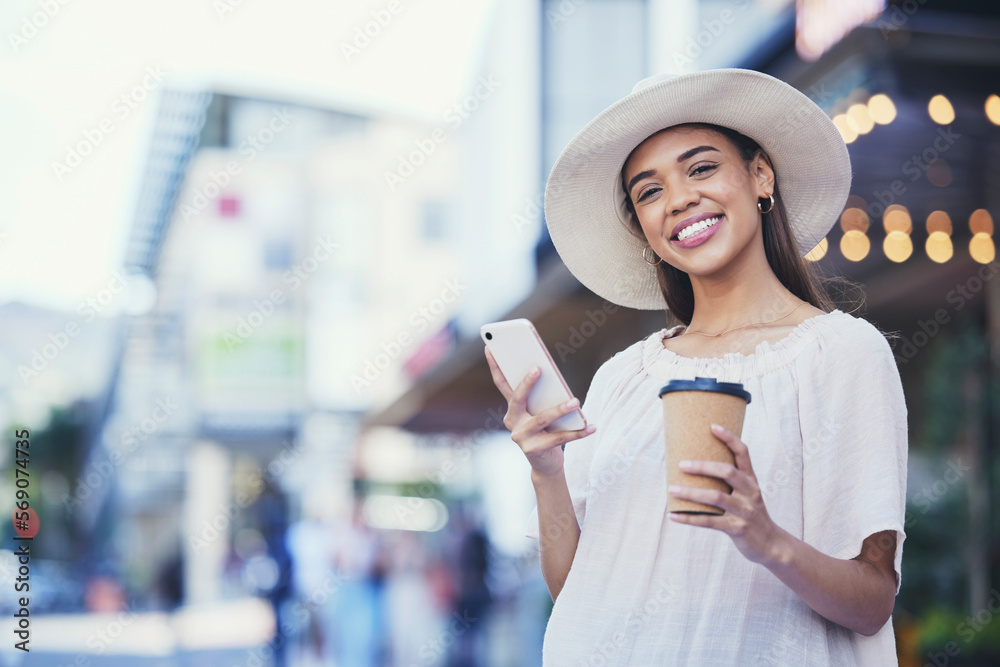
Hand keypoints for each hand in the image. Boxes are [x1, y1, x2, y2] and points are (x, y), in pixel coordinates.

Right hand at [484, 346, 595, 477]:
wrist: (546, 464)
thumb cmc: (546, 432)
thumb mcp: (541, 412)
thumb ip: (542, 397)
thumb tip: (553, 378)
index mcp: (512, 409)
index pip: (502, 384)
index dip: (495, 366)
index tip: (490, 347)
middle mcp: (512, 421)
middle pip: (518, 398)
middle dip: (527, 382)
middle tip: (539, 368)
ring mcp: (521, 436)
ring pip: (541, 418)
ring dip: (560, 409)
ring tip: (575, 401)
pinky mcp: (534, 449)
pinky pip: (559, 438)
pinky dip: (577, 432)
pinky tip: (591, 426)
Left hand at [668, 423, 780, 564]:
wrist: (771, 544)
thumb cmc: (750, 514)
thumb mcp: (747, 494)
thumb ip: (730, 481)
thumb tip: (695, 466)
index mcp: (751, 480)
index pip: (743, 453)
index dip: (729, 438)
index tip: (712, 426)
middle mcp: (750, 492)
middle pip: (727, 472)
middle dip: (703, 466)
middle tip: (681, 464)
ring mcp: (745, 511)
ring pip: (716, 497)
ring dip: (691, 493)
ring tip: (672, 490)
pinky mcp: (737, 528)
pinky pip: (709, 522)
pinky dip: (689, 518)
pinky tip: (673, 515)